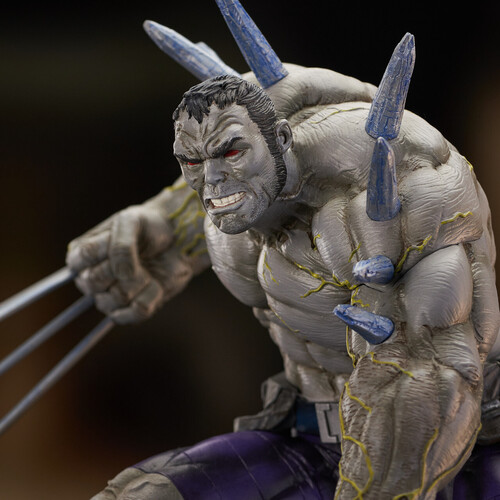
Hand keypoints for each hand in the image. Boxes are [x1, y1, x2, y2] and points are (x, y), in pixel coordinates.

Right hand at [66, 205, 192, 323]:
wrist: (176, 238)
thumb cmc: (148, 227)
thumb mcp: (131, 222)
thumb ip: (121, 246)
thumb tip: (121, 275)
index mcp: (83, 255)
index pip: (79, 261)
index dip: (105, 254)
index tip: (123, 243)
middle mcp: (91, 278)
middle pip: (93, 284)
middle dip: (122, 269)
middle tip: (139, 258)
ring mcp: (109, 297)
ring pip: (114, 300)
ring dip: (140, 282)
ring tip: (148, 269)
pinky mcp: (129, 310)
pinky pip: (135, 313)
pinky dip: (152, 297)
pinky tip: (156, 284)